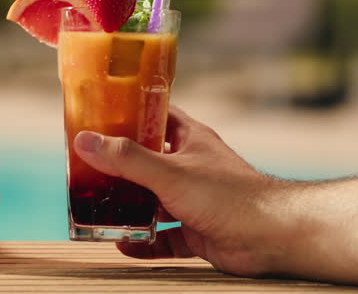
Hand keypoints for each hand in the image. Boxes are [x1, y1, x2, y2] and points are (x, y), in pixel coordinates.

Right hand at [73, 106, 284, 276]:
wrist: (272, 237)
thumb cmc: (229, 195)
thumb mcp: (169, 172)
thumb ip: (126, 159)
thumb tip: (85, 142)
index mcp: (188, 138)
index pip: (154, 114)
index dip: (128, 113)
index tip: (98, 116)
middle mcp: (190, 166)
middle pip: (146, 160)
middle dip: (118, 167)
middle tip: (87, 169)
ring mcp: (193, 199)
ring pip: (152, 200)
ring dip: (128, 206)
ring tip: (97, 208)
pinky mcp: (197, 231)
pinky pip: (163, 236)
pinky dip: (143, 241)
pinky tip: (122, 244)